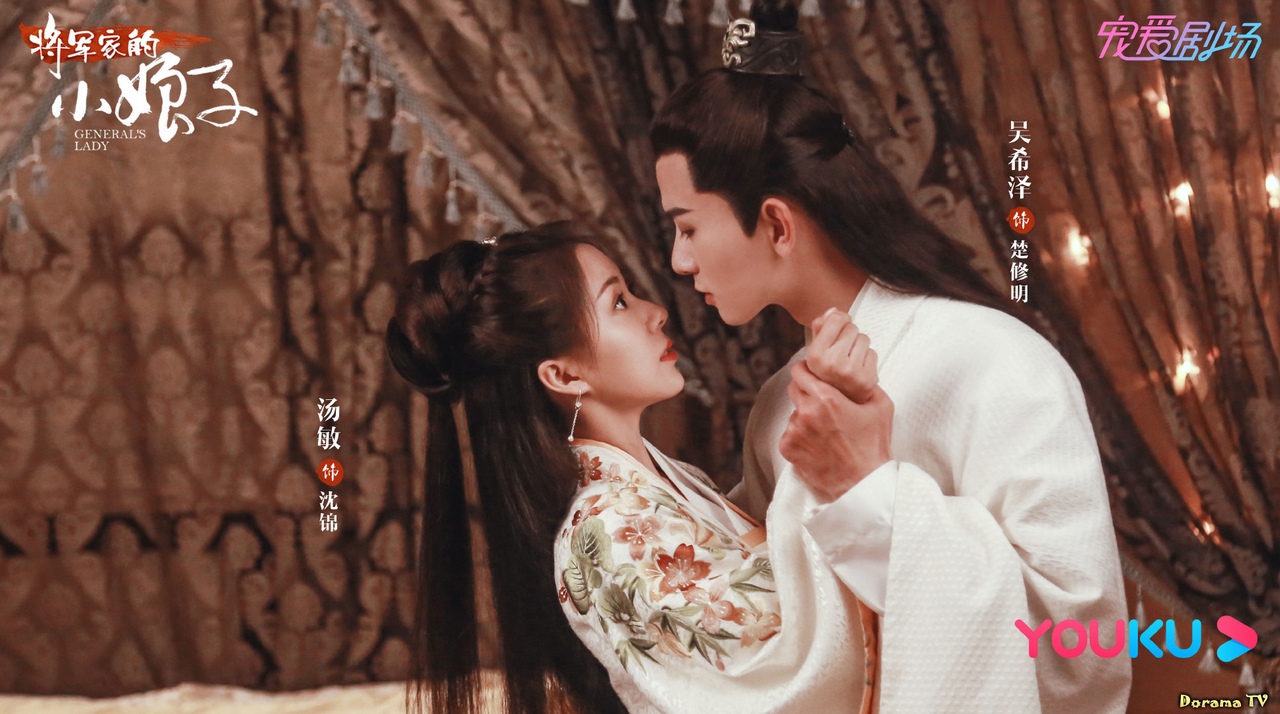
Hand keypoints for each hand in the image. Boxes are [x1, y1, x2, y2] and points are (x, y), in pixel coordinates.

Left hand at [780, 361, 893, 501]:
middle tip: (821, 402)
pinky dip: (800, 436)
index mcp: (826, 398)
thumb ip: (867, 384)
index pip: (800, 371)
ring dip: (804, 416)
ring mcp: (794, 431)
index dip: (806, 370)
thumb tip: (858, 374)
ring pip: (793, 413)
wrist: (863, 484)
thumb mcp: (881, 407)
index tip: (812, 374)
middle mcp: (806, 412)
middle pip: (794, 389)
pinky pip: (789, 433)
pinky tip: (818, 444)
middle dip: (806, 391)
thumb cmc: (873, 446)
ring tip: (825, 430)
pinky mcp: (788, 448)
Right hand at [806, 308, 877, 403]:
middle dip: (848, 335)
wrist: (839, 409)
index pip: (836, 319)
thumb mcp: (815, 353)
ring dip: (858, 346)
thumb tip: (833, 310)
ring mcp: (852, 372)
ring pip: (864, 339)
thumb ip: (820, 329)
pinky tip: (858, 369)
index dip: (839, 320)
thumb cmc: (825, 376)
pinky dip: (867, 359)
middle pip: (851, 327)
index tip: (838, 326)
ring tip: (849, 360)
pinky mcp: (868, 379)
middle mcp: (832, 363)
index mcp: (815, 356)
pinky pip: (872, 353)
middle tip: (842, 350)